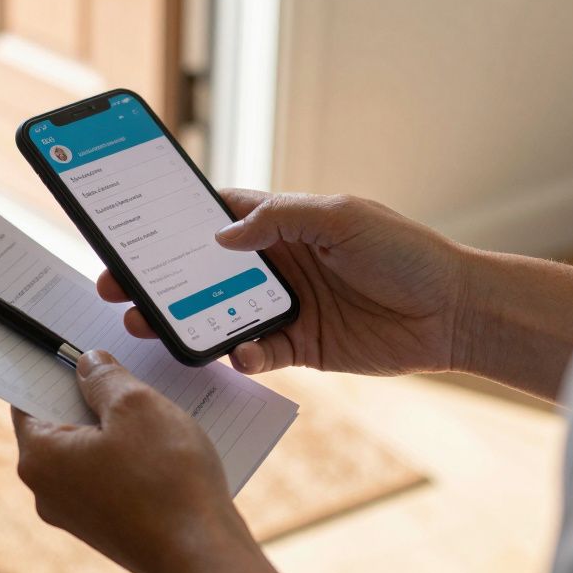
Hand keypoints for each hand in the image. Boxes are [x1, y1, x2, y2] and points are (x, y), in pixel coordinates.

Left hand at [11, 350, 276, 572]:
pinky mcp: (109, 526)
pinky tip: (164, 446)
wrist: (203, 554)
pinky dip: (131, 456)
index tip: (70, 349)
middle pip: (60, 424)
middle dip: (91, 396)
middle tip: (123, 373)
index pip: (26, 399)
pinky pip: (111, 476)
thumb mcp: (135, 405)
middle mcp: (49, 491)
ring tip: (153, 410)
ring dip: (116, 427)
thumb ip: (103, 376)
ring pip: (90, 450)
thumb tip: (88, 363)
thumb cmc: (167, 480)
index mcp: (40, 458)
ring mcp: (79, 514)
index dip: (50, 369)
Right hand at [98, 189, 467, 375]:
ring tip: (148, 323)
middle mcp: (275, 264)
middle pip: (201, 269)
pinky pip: (254, 352)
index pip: (215, 217)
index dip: (173, 222)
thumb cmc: (405, 252)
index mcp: (282, 223)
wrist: (455, 312)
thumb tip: (223, 235)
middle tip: (117, 286)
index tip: (131, 228)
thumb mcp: (343, 217)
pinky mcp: (298, 346)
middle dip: (158, 277)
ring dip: (181, 319)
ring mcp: (285, 306)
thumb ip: (281, 219)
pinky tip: (233, 353)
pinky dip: (238, 355)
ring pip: (216, 312)